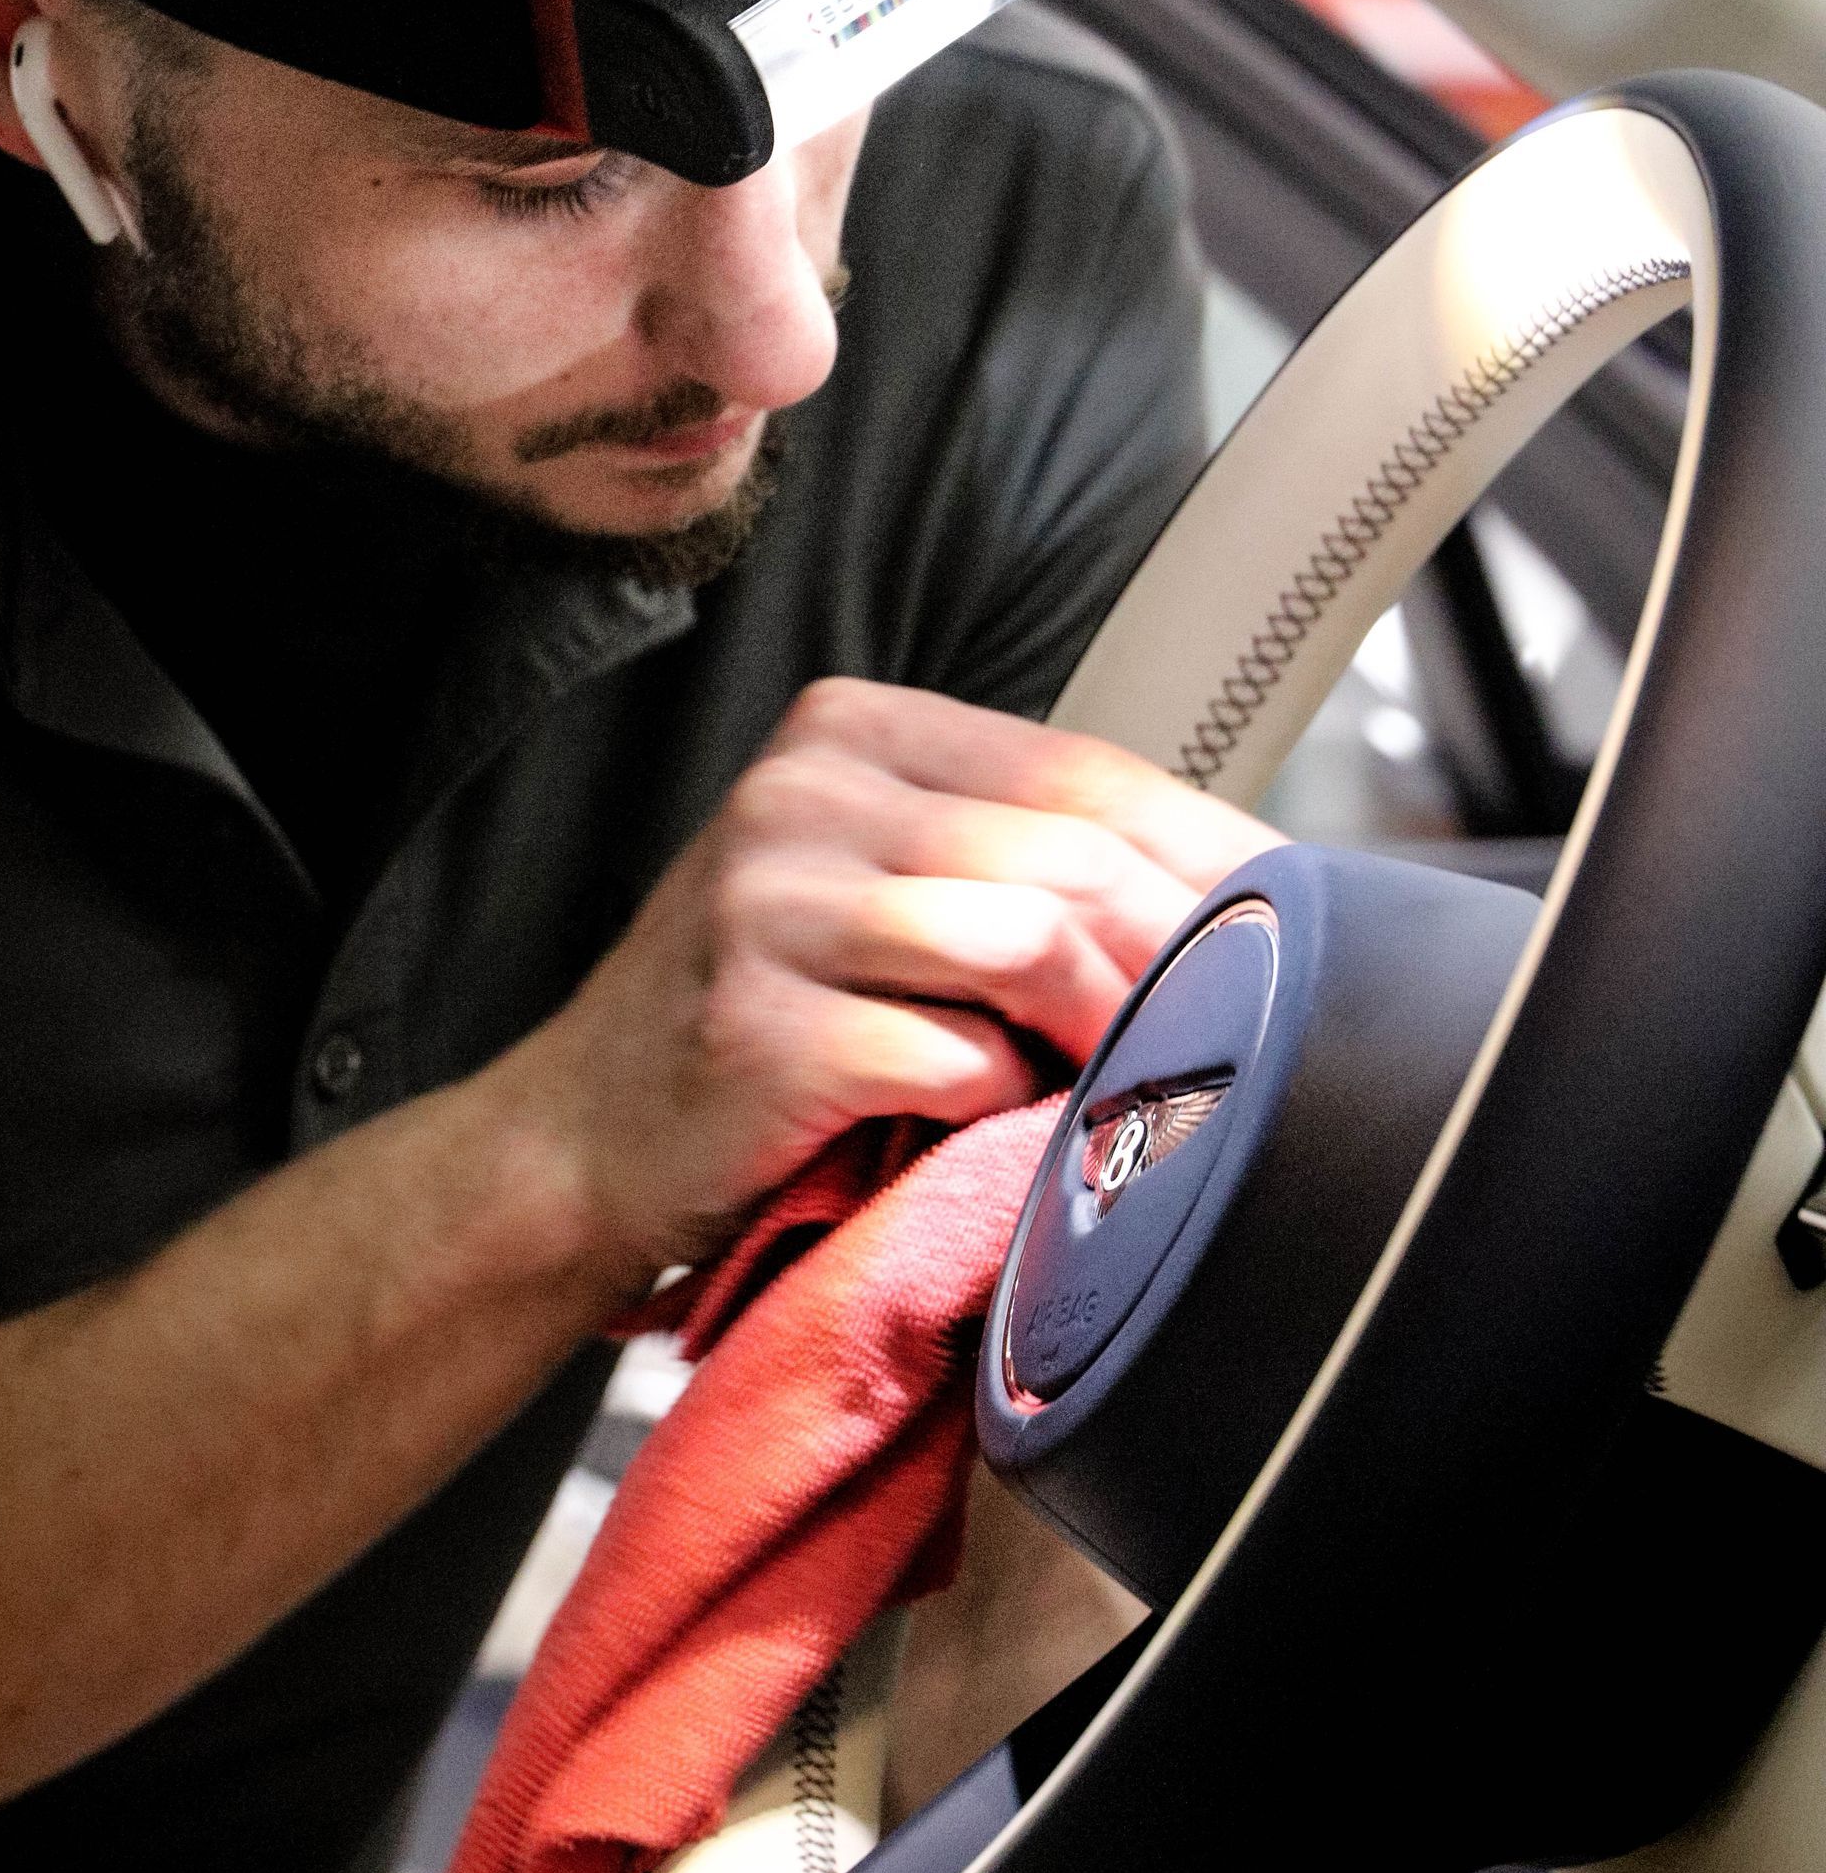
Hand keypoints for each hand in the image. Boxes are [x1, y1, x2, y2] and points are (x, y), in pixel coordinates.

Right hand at [509, 677, 1284, 1277]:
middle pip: (1074, 854)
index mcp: (851, 730)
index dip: (1210, 856)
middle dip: (1182, 958)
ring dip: (1104, 1034)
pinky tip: (996, 1129)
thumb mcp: (875, 896)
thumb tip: (1233, 902)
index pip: (1086, 770)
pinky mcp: (757, 1025)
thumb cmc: (760, 1022)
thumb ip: (1013, 865)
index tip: (1297, 931)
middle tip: (1245, 1038)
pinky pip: (953, 1059)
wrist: (575, 1142)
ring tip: (1130, 1090)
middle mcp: (803, 789)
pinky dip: (1000, 1106)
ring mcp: (768, 901)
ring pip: (1030, 941)